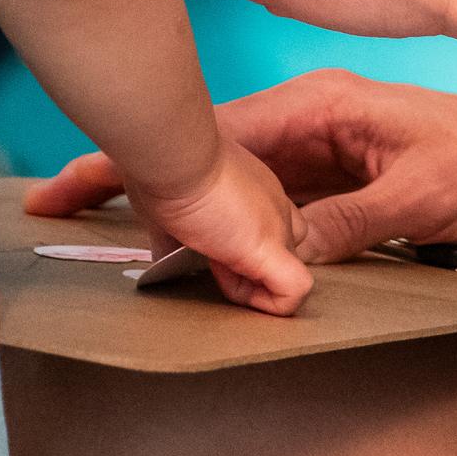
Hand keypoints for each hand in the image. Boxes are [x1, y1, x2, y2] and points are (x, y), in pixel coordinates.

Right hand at [33, 71, 456, 266]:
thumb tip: (281, 256)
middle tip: (63, 208)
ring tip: (117, 239)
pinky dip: (237, 235)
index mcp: (323, 106)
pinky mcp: (339, 189)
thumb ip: (348, 223)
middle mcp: (313, 125)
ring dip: (188, 217)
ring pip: (234, 188)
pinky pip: (270, 213)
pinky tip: (202, 256)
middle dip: (142, 183)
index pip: (216, 131)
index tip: (85, 173)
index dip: (150, 156)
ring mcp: (323, 156)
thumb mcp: (423, 195)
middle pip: (209, 158)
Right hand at [126, 138, 314, 315]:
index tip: (202, 246)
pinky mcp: (269, 247)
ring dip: (250, 288)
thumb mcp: (169, 206)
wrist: (172, 149)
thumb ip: (174, 236)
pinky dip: (270, 305)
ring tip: (213, 269)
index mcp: (253, 191)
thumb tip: (163, 262)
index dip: (236, 252)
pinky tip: (236, 291)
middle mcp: (274, 206)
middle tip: (206, 260)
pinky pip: (293, 292)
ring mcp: (276, 226)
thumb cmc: (163, 167)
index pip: (269, 230)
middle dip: (243, 271)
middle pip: (280, 254)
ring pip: (286, 275)